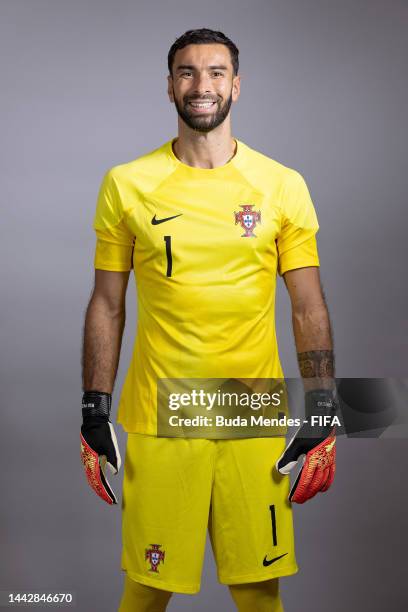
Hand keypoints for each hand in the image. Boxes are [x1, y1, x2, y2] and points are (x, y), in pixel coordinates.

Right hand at [80, 391, 120, 504]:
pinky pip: (91, 472)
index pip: (100, 482)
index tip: (112, 501)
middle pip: (94, 483)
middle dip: (102, 493)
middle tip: (110, 501)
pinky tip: (100, 480)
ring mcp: (87, 460)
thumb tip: (114, 473)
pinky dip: (96, 479)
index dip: (106, 493)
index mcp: (94, 462)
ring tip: (106, 494)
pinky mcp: (89, 456)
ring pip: (92, 478)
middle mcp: (89, 463)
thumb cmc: (102, 432)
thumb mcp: (110, 445)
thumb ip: (113, 459)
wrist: (93, 421)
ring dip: (99, 487)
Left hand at [276, 389, 336, 503]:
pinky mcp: (331, 459)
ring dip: (315, 491)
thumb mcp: (296, 442)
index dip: (299, 492)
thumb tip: (280, 471)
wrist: (324, 419)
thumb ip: (288, 458)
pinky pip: (331, 476)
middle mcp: (323, 463)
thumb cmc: (310, 429)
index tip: (293, 499)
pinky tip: (322, 488)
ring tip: (307, 496)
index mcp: (314, 460)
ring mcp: (329, 462)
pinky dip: (326, 484)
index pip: (305, 482)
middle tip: (298, 500)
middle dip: (306, 494)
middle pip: (315, 485)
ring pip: (323, 482)